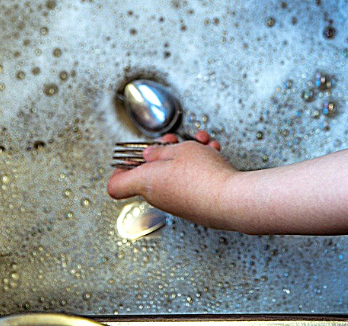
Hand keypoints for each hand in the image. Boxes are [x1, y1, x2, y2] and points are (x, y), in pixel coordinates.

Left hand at [107, 131, 238, 229]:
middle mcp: (158, 196)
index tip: (129, 156)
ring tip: (202, 143)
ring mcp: (177, 203)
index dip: (119, 169)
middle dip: (164, 152)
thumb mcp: (179, 150)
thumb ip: (160, 151)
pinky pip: (191, 182)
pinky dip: (200, 167)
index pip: (116, 185)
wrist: (231, 200)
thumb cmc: (203, 176)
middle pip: (150, 173)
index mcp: (146, 182)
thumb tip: (149, 156)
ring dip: (188, 155)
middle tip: (174, 141)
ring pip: (175, 174)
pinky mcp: (195, 206)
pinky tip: (213, 154)